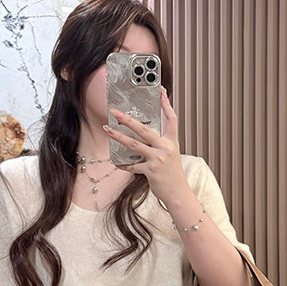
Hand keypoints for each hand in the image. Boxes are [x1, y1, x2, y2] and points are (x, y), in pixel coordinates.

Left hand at [103, 88, 189, 202]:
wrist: (178, 193)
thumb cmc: (172, 174)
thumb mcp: (170, 155)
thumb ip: (160, 144)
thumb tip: (143, 135)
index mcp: (172, 142)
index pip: (171, 119)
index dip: (166, 105)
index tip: (161, 92)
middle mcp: (166, 148)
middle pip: (144, 130)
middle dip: (128, 120)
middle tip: (116, 112)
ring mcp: (158, 159)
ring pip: (135, 145)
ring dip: (119, 137)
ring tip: (108, 130)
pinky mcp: (151, 171)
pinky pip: (132, 166)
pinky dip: (124, 165)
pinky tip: (116, 163)